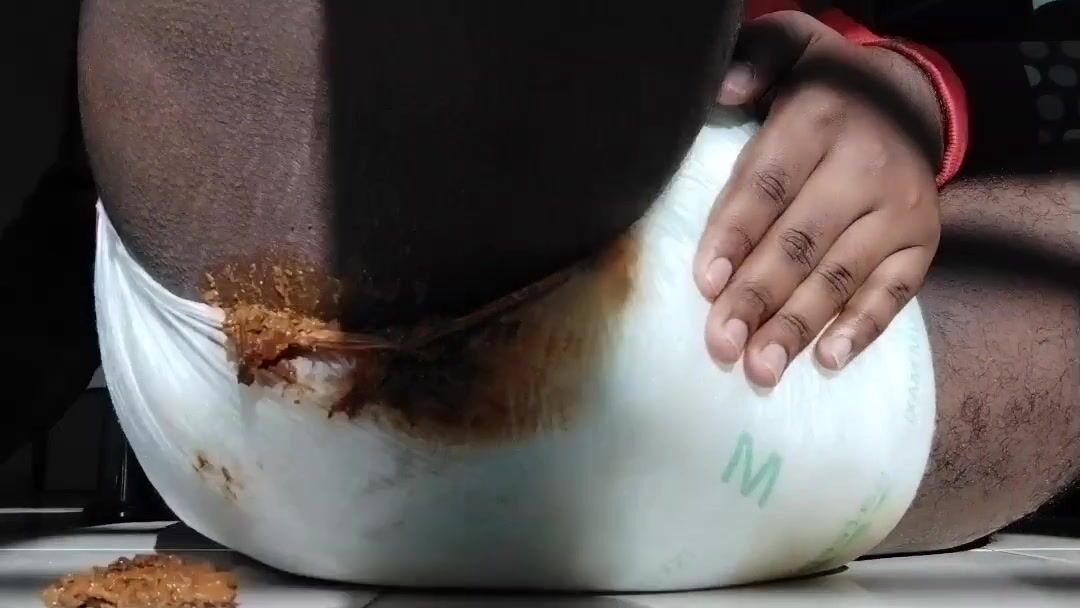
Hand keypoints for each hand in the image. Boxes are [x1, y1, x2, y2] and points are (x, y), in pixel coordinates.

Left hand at [694, 10, 942, 386]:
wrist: (908, 100)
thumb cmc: (822, 88)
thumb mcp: (790, 48)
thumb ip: (755, 60)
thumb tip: (723, 89)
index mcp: (819, 121)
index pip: (769, 184)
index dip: (734, 234)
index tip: (705, 283)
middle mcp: (866, 167)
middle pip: (801, 241)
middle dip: (757, 298)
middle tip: (721, 346)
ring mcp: (901, 209)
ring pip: (841, 275)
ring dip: (799, 326)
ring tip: (761, 369)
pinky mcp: (925, 241)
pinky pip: (896, 292)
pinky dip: (864, 329)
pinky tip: (829, 362)